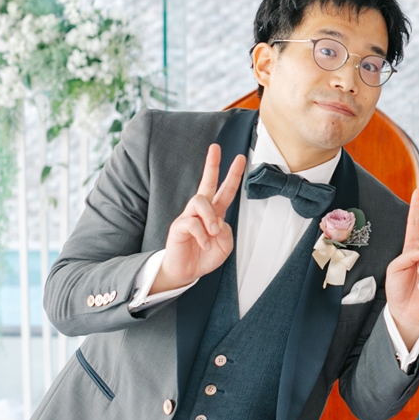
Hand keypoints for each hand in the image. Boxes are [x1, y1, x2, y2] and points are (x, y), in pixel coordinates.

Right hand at [154, 144, 246, 292]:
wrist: (187, 271)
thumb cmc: (205, 256)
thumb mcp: (225, 246)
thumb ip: (227, 232)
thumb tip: (219, 222)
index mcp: (215, 213)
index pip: (225, 190)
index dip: (233, 175)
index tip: (240, 158)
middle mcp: (201, 211)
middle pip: (206, 183)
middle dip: (212, 165)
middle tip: (215, 147)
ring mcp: (188, 216)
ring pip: (200, 201)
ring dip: (210, 217)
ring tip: (213, 232)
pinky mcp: (178, 226)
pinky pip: (192, 223)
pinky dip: (202, 236)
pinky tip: (204, 244)